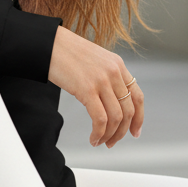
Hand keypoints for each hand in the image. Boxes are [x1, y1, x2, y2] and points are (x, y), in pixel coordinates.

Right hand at [47, 26, 144, 147]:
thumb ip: (107, 76)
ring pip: (116, 118)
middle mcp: (114, 72)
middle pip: (128, 111)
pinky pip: (100, 119)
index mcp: (118, 65)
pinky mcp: (87, 89)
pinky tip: (93, 138)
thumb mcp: (95, 60)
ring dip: (109, 135)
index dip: (139, 118)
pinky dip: (99, 133)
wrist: (48, 44)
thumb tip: (110, 101)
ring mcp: (102, 81)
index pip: (137, 96)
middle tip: (112, 142)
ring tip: (100, 142)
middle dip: (122, 132)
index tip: (135, 132)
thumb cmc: (67, 53)